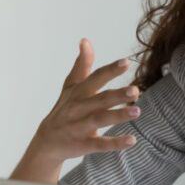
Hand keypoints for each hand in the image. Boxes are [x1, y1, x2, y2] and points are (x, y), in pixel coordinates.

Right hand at [26, 39, 141, 165]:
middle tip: (136, 90)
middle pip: (99, 99)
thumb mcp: (71, 87)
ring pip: (99, 120)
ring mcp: (80, 127)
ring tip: (138, 111)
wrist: (46, 142)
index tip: (126, 62)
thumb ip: (82, 65)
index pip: (95, 79)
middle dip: (117, 94)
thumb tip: (85, 40)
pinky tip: (132, 140)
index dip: (110, 70)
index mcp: (79, 92)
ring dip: (118, 116)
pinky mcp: (82, 145)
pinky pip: (100, 144)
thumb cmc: (64, 109)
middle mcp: (78, 108)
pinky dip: (115, 143)